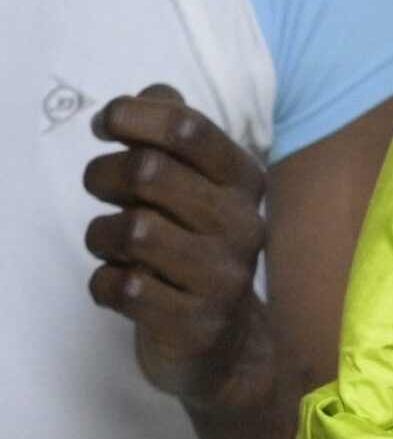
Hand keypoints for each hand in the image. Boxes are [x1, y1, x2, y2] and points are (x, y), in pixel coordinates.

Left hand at [83, 85, 276, 415]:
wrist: (226, 345)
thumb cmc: (196, 249)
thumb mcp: (196, 186)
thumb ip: (176, 133)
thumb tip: (152, 93)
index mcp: (245, 182)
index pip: (188, 128)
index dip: (132, 116)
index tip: (108, 125)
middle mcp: (242, 225)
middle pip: (150, 171)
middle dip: (105, 175)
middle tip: (103, 189)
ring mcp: (222, 277)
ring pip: (131, 230)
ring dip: (101, 236)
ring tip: (114, 246)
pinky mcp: (194, 323)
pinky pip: (121, 288)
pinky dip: (105, 284)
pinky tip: (122, 287)